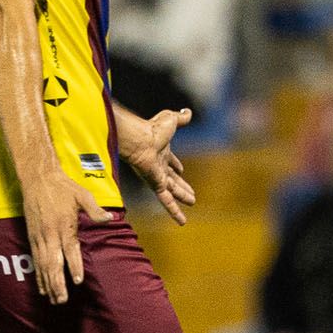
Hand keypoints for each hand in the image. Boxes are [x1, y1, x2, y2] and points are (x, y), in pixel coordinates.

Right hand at [23, 170, 111, 303]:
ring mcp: (39, 237)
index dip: (74, 266)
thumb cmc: (63, 187)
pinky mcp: (31, 237)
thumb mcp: (82, 195)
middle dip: (57, 283)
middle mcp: (49, 234)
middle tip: (62, 300)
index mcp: (63, 225)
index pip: (70, 250)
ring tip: (53, 299)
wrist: (37, 178)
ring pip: (42, 265)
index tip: (78, 281)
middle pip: (53, 263)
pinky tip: (41, 286)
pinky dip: (38, 274)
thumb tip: (109, 219)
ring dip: (47, 283)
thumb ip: (94, 210)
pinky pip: (35, 259)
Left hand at [120, 107, 196, 223]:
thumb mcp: (171, 120)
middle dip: (182, 186)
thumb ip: (180, 118)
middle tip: (191, 194)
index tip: (181, 171)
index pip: (170, 161)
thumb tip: (187, 111)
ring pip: (172, 191)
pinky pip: (166, 200)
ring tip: (192, 203)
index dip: (176, 165)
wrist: (139, 138)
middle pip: (173, 179)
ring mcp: (156, 177)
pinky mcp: (155, 185)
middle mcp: (158, 166)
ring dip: (182, 197)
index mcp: (161, 152)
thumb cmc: (152, 128)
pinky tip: (182, 222)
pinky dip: (174, 211)